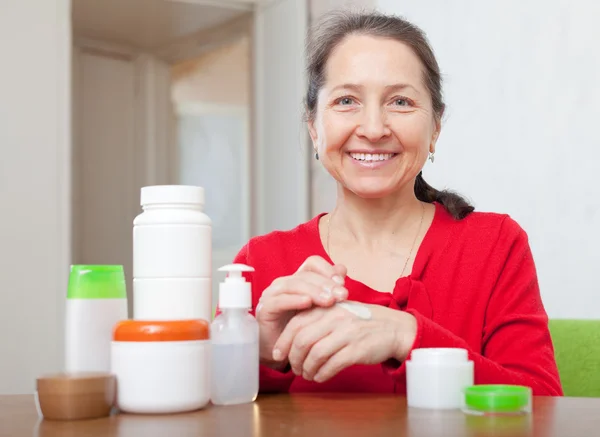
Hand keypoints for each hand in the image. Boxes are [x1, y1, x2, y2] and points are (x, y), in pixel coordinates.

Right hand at [256, 256, 347, 369]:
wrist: (282, 351)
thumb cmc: (302, 329)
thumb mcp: (320, 308)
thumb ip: (330, 289)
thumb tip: (342, 269)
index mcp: (299, 280)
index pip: (312, 263)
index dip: (327, 270)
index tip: (342, 284)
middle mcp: (285, 283)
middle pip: (306, 275)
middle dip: (326, 284)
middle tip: (342, 295)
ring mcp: (272, 294)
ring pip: (293, 285)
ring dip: (313, 291)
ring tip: (329, 301)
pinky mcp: (265, 309)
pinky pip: (278, 301)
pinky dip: (293, 300)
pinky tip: (307, 303)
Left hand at [272, 302, 416, 381]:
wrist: (394, 328)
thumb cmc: (362, 323)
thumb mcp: (339, 313)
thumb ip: (317, 320)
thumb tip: (292, 339)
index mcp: (328, 308)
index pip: (296, 323)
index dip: (283, 341)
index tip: (278, 354)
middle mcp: (335, 318)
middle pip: (302, 340)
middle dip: (293, 358)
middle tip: (293, 368)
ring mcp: (347, 333)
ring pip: (315, 354)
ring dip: (306, 368)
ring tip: (306, 374)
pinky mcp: (357, 349)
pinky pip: (332, 364)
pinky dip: (322, 374)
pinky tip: (319, 377)